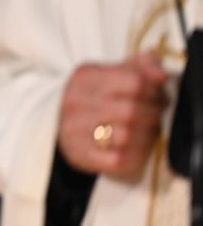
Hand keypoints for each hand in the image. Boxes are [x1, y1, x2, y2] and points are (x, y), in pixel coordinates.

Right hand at [58, 52, 167, 178]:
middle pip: (132, 110)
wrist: (63, 126)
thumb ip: (143, 66)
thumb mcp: (115, 74)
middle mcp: (74, 101)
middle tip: (155, 116)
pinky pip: (118, 159)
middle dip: (153, 115)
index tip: (157, 96)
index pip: (134, 82)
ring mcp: (73, 128)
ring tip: (146, 132)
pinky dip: (132, 156)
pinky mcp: (79, 154)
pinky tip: (133, 148)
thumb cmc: (98, 99)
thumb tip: (160, 75)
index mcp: (85, 77)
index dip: (154, 91)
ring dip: (144, 137)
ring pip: (126, 136)